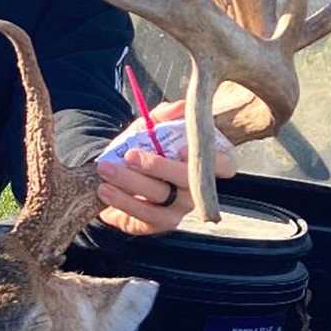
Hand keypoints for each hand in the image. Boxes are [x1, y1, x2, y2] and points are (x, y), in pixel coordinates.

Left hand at [95, 101, 236, 235]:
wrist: (123, 170)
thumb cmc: (148, 146)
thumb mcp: (154, 126)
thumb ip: (165, 115)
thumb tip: (177, 107)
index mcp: (207, 162)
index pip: (225, 165)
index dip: (210, 161)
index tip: (181, 149)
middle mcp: (199, 189)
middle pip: (185, 181)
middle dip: (155, 167)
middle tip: (129, 156)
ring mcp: (180, 208)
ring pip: (161, 200)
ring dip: (130, 187)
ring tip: (106, 171)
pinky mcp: (160, 223)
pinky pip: (145, 218)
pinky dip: (123, 204)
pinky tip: (105, 192)